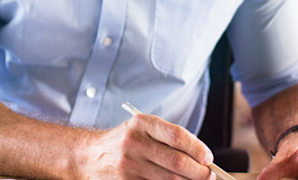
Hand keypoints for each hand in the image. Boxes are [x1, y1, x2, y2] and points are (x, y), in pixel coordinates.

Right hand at [76, 112, 215, 179]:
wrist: (88, 156)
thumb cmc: (123, 142)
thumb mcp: (141, 129)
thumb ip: (168, 138)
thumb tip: (201, 156)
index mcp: (141, 123)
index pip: (177, 135)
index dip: (197, 148)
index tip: (208, 158)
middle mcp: (135, 143)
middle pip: (177, 162)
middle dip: (199, 171)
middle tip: (209, 175)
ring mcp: (129, 165)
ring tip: (196, 179)